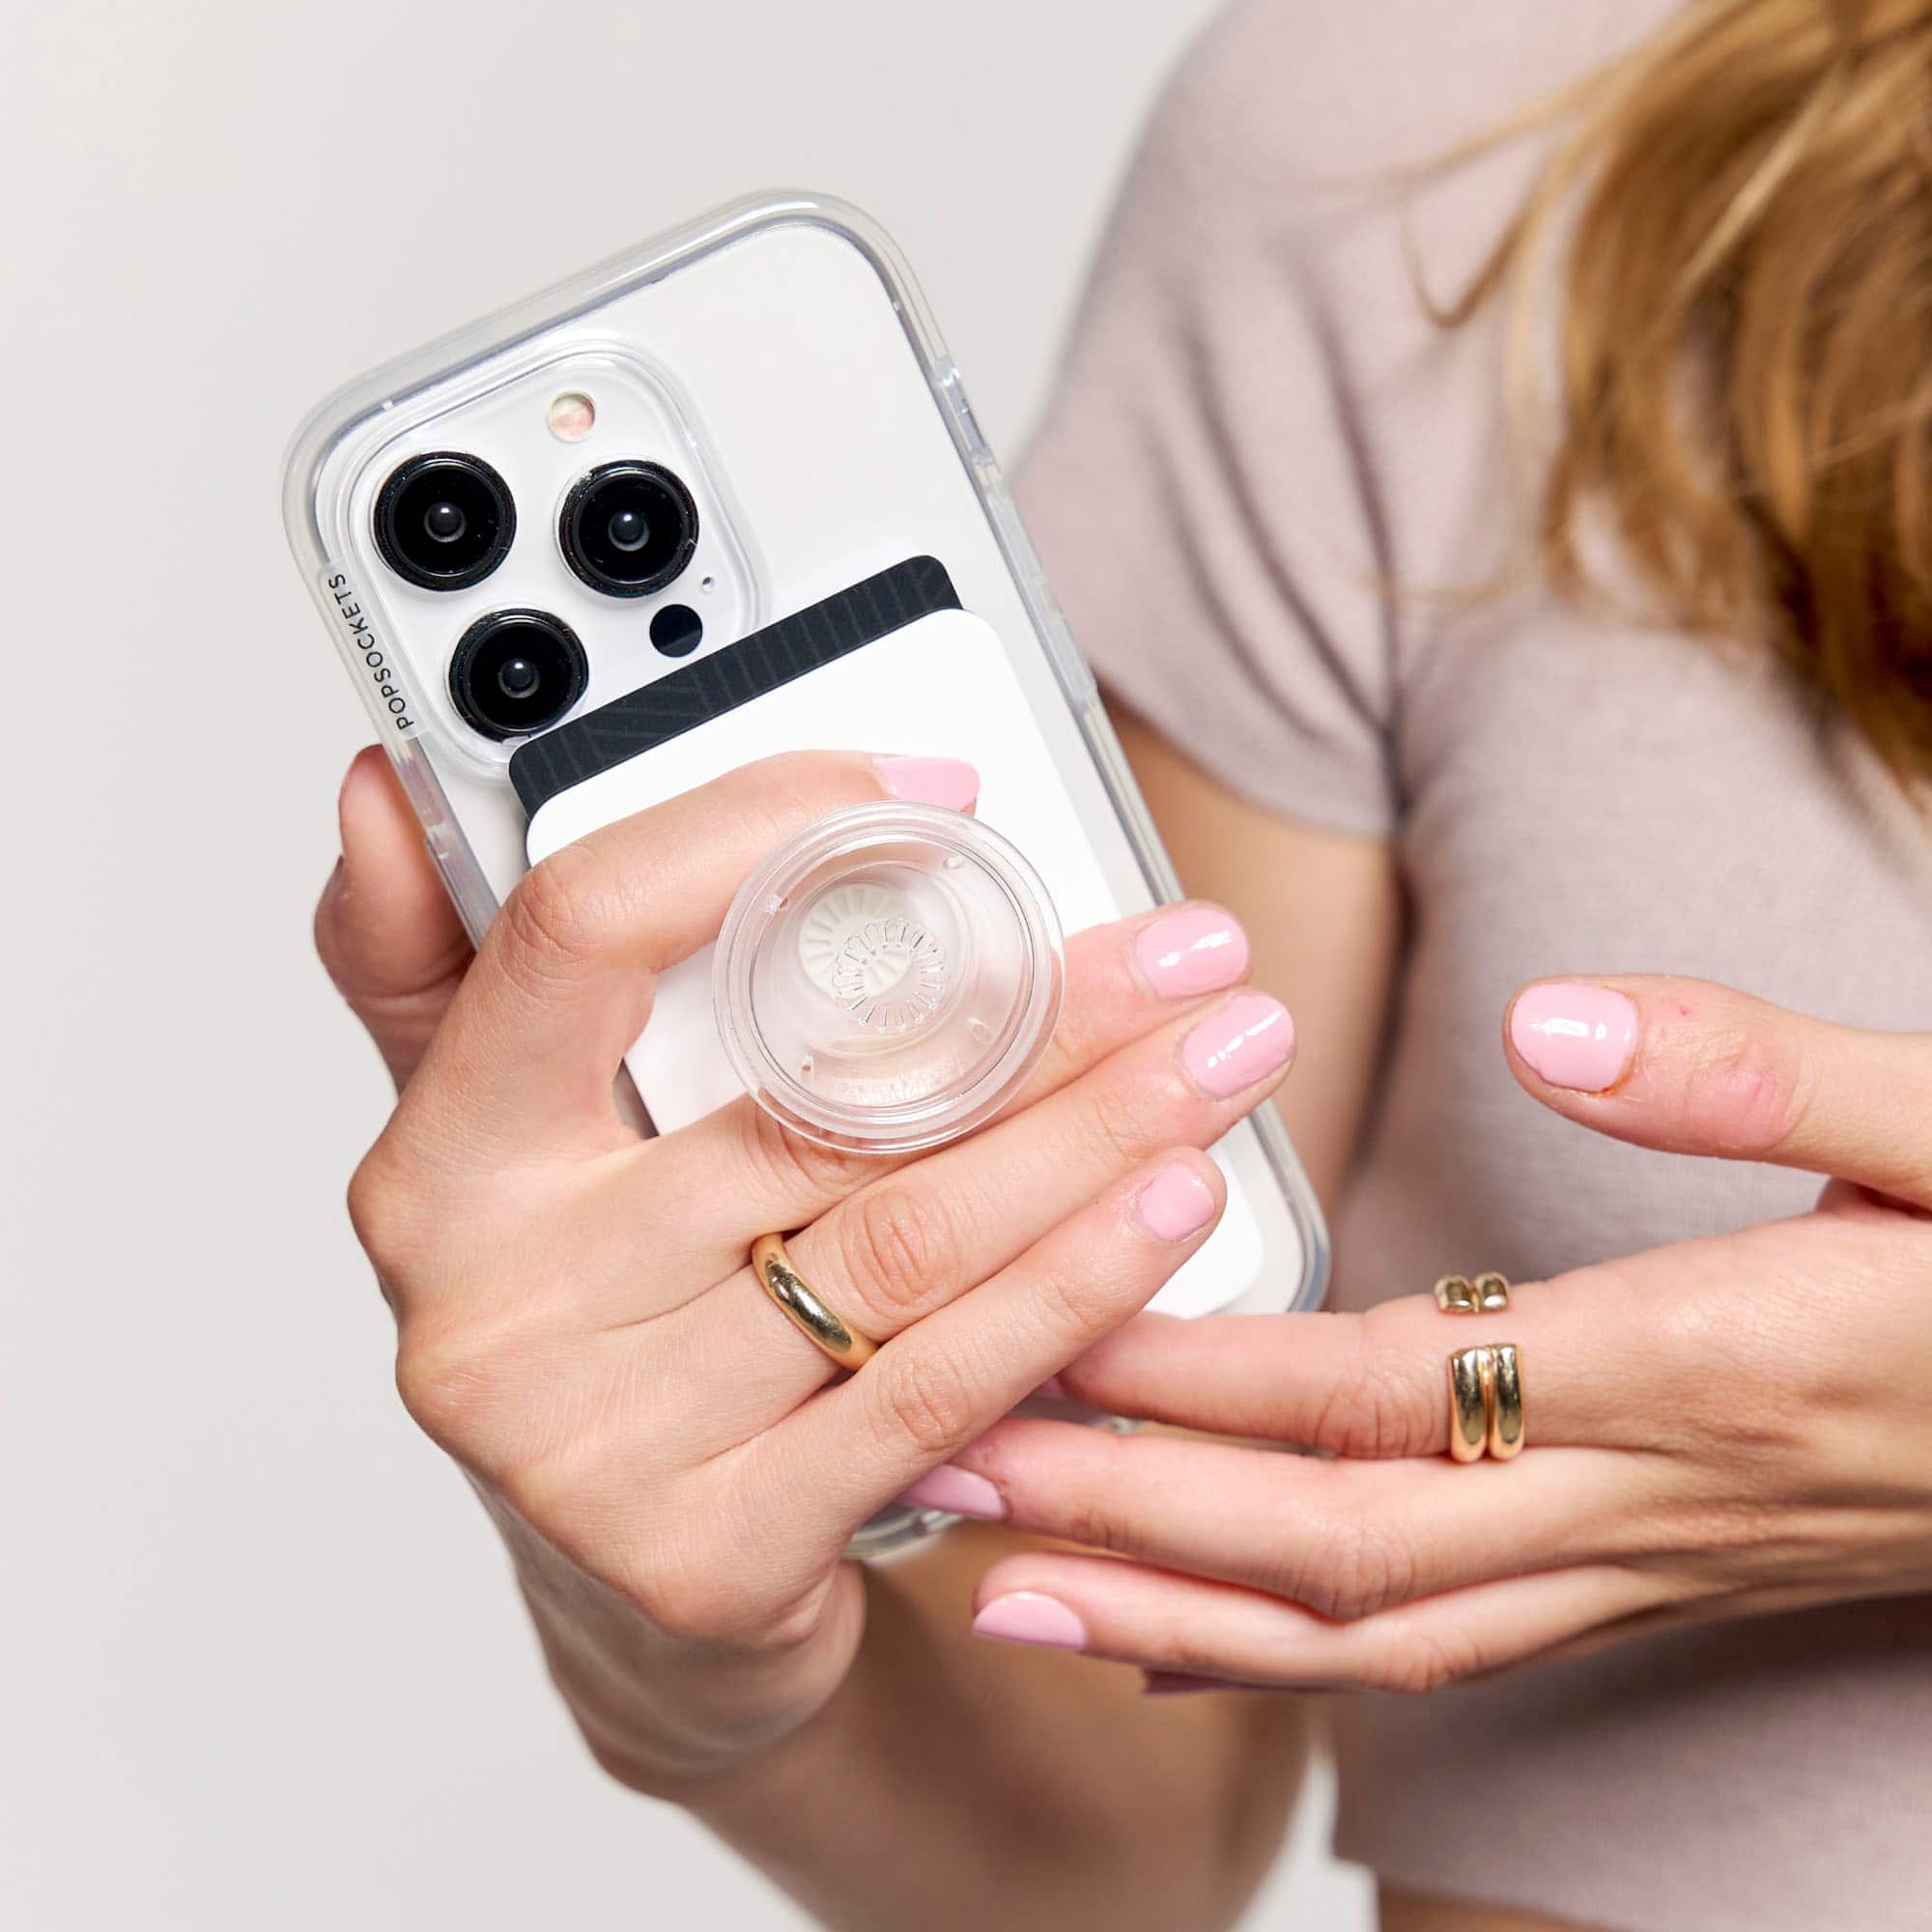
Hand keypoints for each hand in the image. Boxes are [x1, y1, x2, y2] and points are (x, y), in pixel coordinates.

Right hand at [313, 746, 1294, 1781]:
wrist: (644, 1589)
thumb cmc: (608, 1320)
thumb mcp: (514, 1139)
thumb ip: (452, 966)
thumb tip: (385, 786)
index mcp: (440, 1161)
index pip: (584, 932)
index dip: (760, 829)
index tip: (940, 792)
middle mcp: (492, 1305)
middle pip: (808, 1106)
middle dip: (1041, 1018)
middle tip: (1192, 955)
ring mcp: (592, 1447)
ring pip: (897, 1243)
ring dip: (1093, 1140)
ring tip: (1222, 1059)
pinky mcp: (712, 1555)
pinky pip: (936, 1388)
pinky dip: (1071, 1288)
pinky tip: (1170, 1209)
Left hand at [936, 976, 1931, 1693]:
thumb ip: (1752, 1069)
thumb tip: (1546, 1020)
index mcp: (1699, 1368)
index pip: (1378, 1394)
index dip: (1188, 1379)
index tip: (1033, 1334)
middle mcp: (1649, 1496)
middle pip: (1331, 1542)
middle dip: (1118, 1514)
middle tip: (930, 1469)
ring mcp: (1644, 1560)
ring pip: (1369, 1634)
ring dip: (1172, 1610)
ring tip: (996, 1577)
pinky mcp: (1648, 1571)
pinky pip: (1438, 1647)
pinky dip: (1287, 1652)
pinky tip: (1173, 1632)